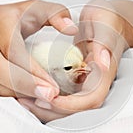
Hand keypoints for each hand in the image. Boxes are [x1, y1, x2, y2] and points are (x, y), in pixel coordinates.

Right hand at [0, 0, 76, 100]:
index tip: (53, 85)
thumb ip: (56, 13)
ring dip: (18, 95)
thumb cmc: (11, 18)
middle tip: (49, 96)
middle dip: (24, 85)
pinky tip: (32, 101)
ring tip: (44, 100)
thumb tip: (71, 29)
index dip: (31, 69)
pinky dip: (12, 98)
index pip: (12, 49)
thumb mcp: (35, 8)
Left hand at [17, 0, 128, 121]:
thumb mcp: (105, 26)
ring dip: (45, 107)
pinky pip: (60, 96)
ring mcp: (84, 83)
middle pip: (75, 109)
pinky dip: (44, 97)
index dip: (70, 104)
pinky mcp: (75, 81)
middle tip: (28, 101)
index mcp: (103, 74)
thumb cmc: (107, 22)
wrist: (109, 22)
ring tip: (23, 99)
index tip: (49, 96)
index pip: (90, 100)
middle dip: (51, 109)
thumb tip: (103, 63)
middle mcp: (95, 83)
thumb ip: (104, 43)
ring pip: (66, 106)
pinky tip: (27, 92)